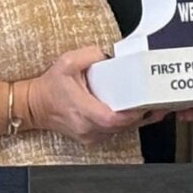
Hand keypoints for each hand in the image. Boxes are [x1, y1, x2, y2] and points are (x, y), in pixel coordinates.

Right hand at [24, 46, 162, 144]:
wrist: (34, 106)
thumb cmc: (49, 87)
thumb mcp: (67, 62)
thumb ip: (90, 54)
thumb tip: (109, 55)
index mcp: (82, 110)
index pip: (112, 119)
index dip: (133, 114)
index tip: (146, 105)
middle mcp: (87, 127)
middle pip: (122, 126)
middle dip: (142, 115)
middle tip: (158, 102)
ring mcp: (90, 135)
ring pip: (121, 131)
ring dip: (136, 119)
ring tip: (152, 105)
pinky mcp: (92, 137)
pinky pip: (114, 132)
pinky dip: (126, 123)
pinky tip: (135, 112)